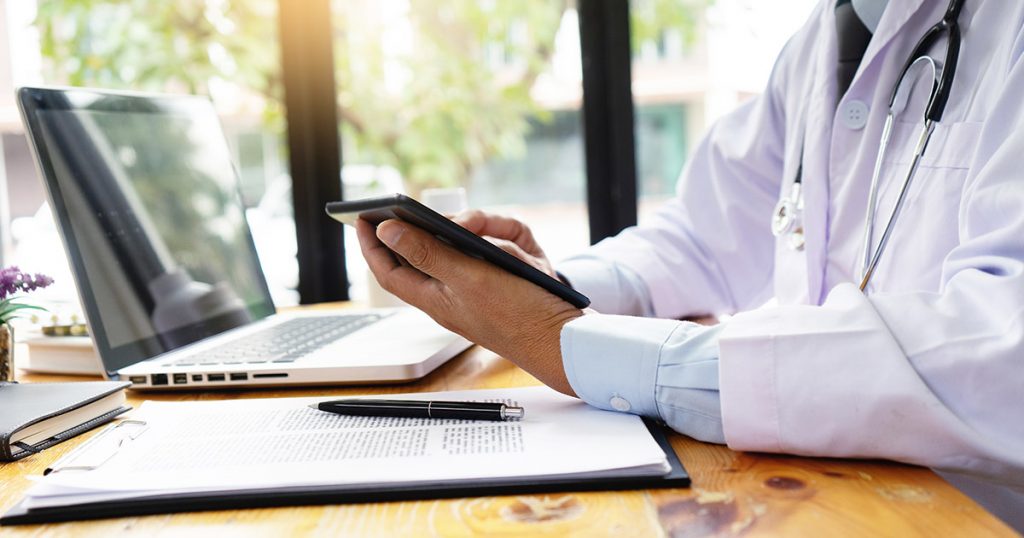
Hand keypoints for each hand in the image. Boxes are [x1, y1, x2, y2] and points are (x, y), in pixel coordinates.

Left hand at [356, 218, 582, 394]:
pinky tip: (522, 256)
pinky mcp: (505, 284)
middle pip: (430, 251)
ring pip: (468, 247)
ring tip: (504, 247)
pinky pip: (499, 253)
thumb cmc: (519, 316)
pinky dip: (507, 247)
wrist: (567, 339)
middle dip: (440, 230)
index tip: (361, 217)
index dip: (373, 245)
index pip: (390, 270)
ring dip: (484, 238)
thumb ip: (426, 253)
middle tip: (448, 219)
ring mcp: (480, 289)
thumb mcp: (468, 278)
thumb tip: (385, 231)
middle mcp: (453, 293)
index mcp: (435, 298)